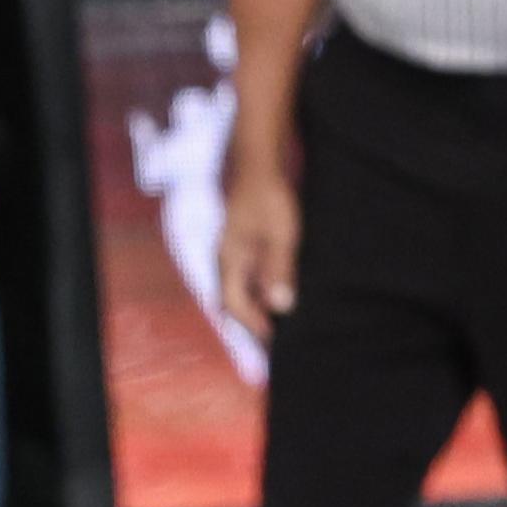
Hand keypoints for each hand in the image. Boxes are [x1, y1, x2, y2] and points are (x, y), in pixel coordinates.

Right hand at [217, 163, 299, 343]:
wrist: (259, 165)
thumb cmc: (270, 199)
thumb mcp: (280, 235)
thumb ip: (278, 270)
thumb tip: (280, 307)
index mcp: (230, 259)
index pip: (233, 303)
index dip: (252, 324)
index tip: (274, 341)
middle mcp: (226, 258)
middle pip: (231, 299)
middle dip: (249, 322)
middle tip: (273, 341)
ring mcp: (232, 251)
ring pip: (238, 288)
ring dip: (254, 307)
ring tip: (276, 322)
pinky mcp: (243, 244)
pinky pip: (245, 276)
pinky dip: (257, 291)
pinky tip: (273, 292)